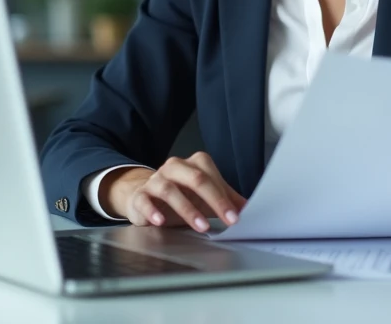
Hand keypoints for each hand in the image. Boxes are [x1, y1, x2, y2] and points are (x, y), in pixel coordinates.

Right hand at [103, 152, 246, 232]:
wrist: (145, 197)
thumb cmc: (181, 195)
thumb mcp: (205, 197)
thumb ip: (227, 200)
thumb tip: (250, 208)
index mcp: (194, 164)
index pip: (212, 177)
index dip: (225, 197)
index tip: (236, 217)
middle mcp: (175, 168)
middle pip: (196, 179)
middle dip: (214, 200)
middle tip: (226, 220)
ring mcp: (156, 180)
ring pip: (170, 189)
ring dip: (187, 209)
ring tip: (201, 225)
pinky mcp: (140, 195)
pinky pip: (145, 200)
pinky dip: (153, 211)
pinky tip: (161, 221)